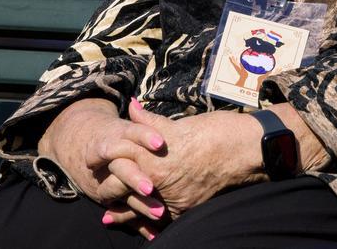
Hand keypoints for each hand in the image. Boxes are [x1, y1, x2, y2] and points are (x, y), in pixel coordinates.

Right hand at [38, 98, 166, 220]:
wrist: (76, 143)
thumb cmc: (112, 134)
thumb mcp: (124, 125)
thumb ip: (139, 119)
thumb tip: (137, 104)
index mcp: (114, 137)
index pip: (130, 135)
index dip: (144, 137)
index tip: (160, 142)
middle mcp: (107, 161)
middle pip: (120, 168)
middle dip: (135, 179)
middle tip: (152, 187)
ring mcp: (104, 181)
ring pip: (119, 193)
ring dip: (138, 204)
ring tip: (160, 213)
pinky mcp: (107, 197)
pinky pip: (122, 212)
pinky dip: (137, 224)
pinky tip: (153, 234)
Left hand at [104, 101, 264, 222]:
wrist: (244, 149)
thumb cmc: (214, 132)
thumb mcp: (178, 124)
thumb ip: (149, 119)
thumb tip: (132, 106)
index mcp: (153, 156)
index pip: (118, 162)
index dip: (103, 161)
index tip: (92, 162)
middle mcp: (158, 181)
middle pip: (121, 190)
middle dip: (110, 192)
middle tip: (101, 199)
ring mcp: (173, 198)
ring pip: (139, 210)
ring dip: (126, 214)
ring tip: (112, 219)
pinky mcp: (187, 209)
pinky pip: (162, 221)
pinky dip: (151, 224)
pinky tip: (145, 230)